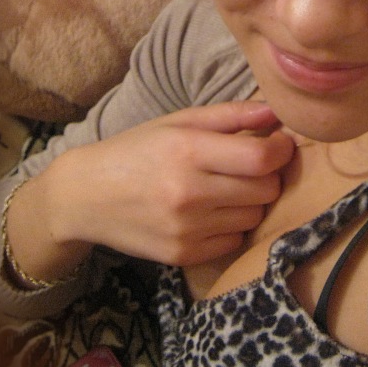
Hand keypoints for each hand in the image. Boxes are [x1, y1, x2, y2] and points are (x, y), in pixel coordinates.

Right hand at [39, 100, 294, 267]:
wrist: (86, 196)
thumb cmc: (137, 149)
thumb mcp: (179, 121)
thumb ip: (231, 115)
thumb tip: (277, 111)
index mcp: (188, 150)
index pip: (261, 158)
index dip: (281, 150)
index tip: (279, 143)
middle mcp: (189, 192)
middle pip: (266, 190)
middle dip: (268, 175)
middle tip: (252, 165)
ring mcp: (186, 229)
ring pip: (255, 217)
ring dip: (251, 202)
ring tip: (228, 187)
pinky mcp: (183, 255)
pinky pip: (234, 242)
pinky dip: (232, 226)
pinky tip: (212, 211)